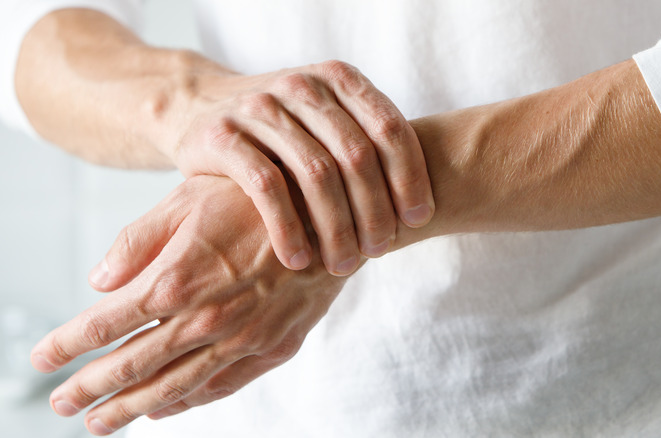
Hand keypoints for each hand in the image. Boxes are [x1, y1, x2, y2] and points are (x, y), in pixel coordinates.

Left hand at [31, 176, 347, 435]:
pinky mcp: (275, 346)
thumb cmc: (259, 197)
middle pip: (133, 366)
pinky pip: (222, 385)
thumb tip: (99, 281)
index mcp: (177, 279)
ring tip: (101, 423)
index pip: (105, 324)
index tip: (41, 358)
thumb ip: (140, 240)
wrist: (336, 211)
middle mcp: (206, 318)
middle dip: (90, 388)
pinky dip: (189, 402)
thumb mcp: (190, 198)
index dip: (68, 344)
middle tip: (61, 404)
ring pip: (175, 386)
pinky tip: (166, 410)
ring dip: (132, 408)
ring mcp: (243, 338)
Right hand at [162, 60, 433, 275]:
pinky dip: (288, 229)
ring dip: (336, 228)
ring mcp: (260, 108)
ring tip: (342, 264)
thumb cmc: (282, 130)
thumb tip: (422, 208)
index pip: (390, 128)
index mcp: (338, 79)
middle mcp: (302, 86)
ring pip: (315, 174)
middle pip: (356, 156)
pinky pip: (266, 188)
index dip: (410, 177)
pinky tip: (298, 260)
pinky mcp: (222, 135)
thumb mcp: (327, 122)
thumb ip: (368, 145)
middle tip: (378, 251)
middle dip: (374, 211)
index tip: (417, 220)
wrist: (200, 107)